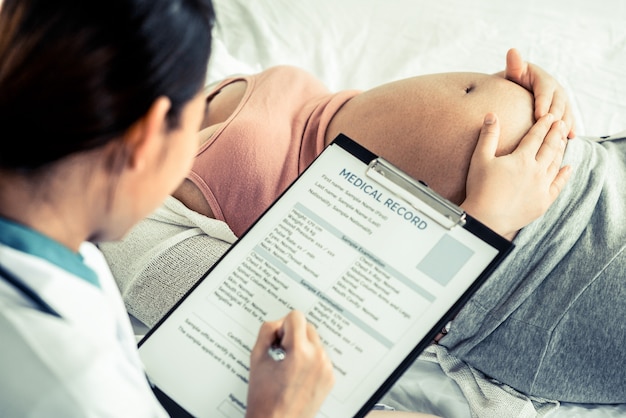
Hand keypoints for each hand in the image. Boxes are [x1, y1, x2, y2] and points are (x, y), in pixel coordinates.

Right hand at [246, 310, 334, 417]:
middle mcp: (318, 358)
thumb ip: (266, 332)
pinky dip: (309, 361)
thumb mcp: (257, 359)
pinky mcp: (330, 378)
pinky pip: (320, 357)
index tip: (277, 340)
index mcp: (300, 352)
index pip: (295, 317)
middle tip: (280, 353)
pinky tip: (296, 375)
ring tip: (288, 367)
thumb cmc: (265, 399)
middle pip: (307, 327)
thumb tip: (277, 323)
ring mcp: (326, 368)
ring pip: (314, 342)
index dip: (282, 326)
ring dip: (302, 348)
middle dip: (293, 336)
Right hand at [461, 112, 571, 239]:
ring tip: (563, 141)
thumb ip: (488, 136)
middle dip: (556, 133)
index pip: (536, 137)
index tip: (549, 116)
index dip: (543, 125)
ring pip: (556, 164)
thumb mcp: (480, 159)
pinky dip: (564, 175)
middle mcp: (536, 171)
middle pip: (550, 148)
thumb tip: (491, 115)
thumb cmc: (480, 188)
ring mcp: (542, 187)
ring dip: (560, 151)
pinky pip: (558, 185)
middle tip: (561, 123)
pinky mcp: (543, 202)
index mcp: (522, 159)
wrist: (487, 218)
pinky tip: (568, 168)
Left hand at [498, 48, 575, 138]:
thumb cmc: (510, 83)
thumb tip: (512, 51)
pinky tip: (568, 139)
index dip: (544, 103)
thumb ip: (513, 66)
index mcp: (543, 80)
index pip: (545, 91)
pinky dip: (569, 129)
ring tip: (561, 137)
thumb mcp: (512, 74)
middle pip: (559, 103)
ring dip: (565, 124)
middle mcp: (555, 90)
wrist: (515, 92)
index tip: (539, 115)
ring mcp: (560, 102)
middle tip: (551, 130)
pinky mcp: (561, 113)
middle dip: (556, 116)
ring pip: (566, 112)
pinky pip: (567, 120)